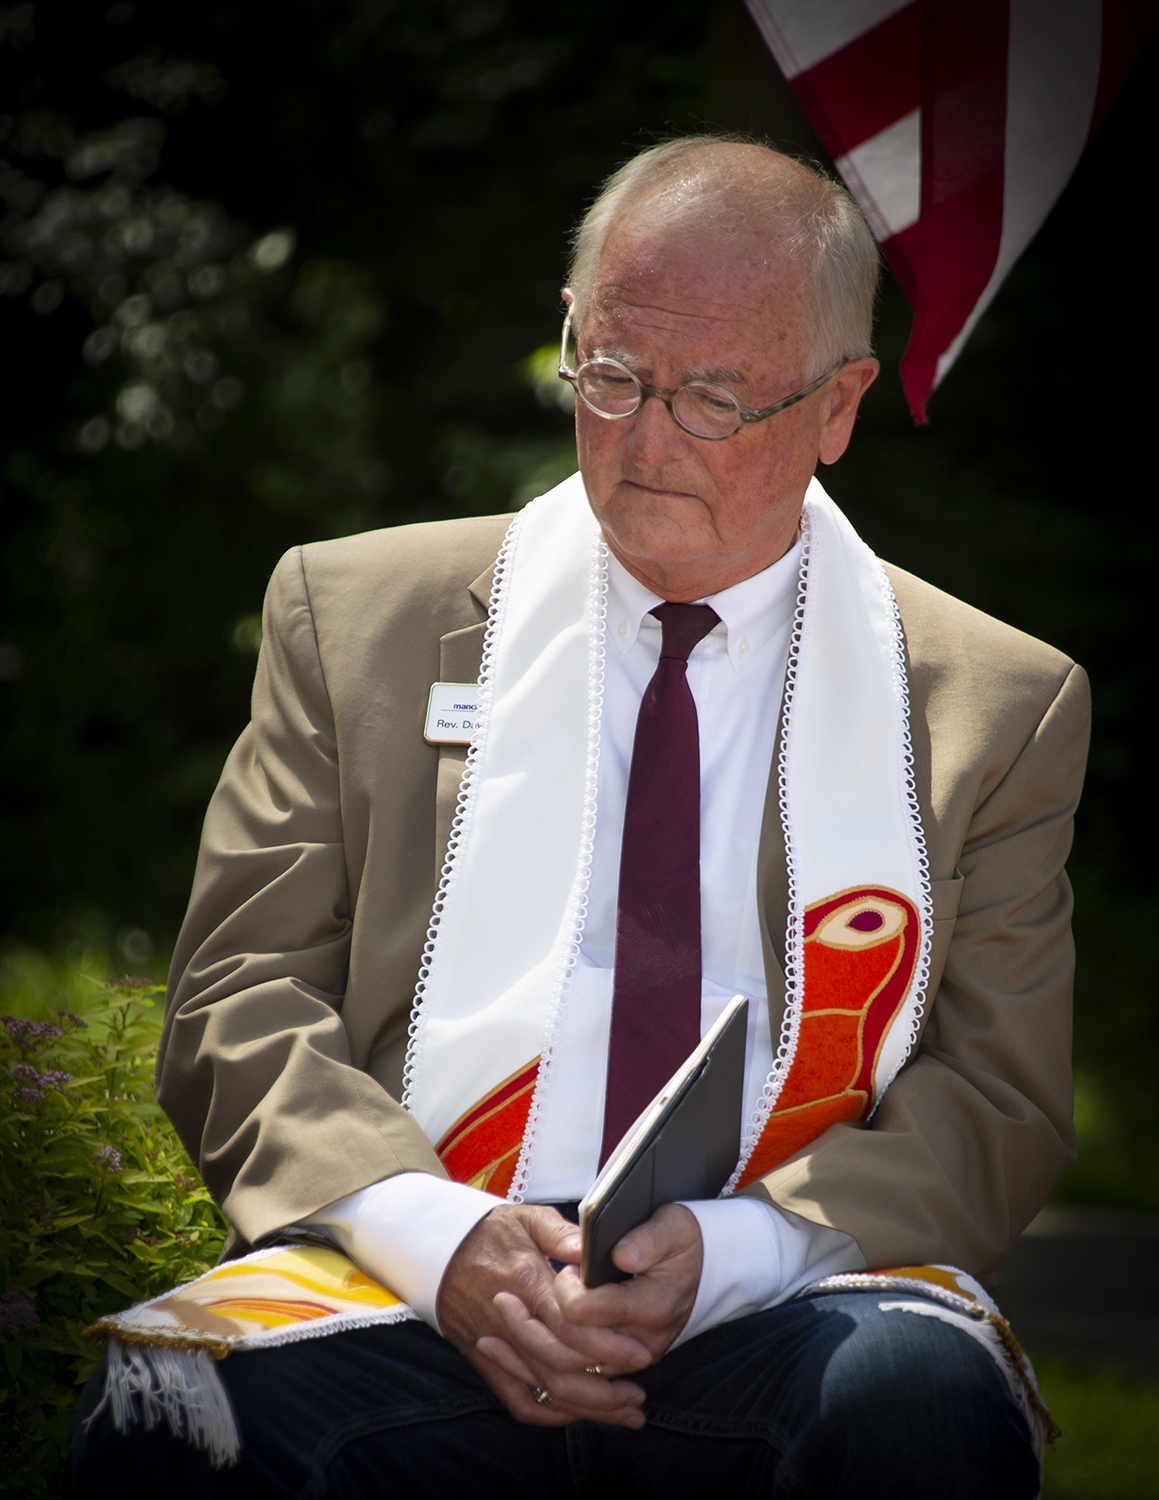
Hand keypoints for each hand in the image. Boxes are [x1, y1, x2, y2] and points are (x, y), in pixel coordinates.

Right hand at [436, 1204, 652, 1427]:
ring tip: (625, 1411)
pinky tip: (580, 1413)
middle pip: (560, 1367)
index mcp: (525, 1280)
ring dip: (588, 1407)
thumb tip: (597, 1252)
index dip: (607, 1344)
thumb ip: (565, 1235)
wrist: (438, 1246)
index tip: (640, 1351)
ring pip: (545, 1389)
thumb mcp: (528, 1218)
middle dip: (605, 1387)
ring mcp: (495, 1344)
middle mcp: (509, 1319)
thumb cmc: (490, 1230)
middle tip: (639, 1390)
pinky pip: (517, 1399)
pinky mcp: (485, 1360)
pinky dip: (550, 1414)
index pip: (569, 1324)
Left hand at [554, 1203, 702, 1364]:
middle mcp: (644, 1341)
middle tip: (567, 1280)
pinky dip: (574, 1342)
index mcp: (652, 1306)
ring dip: (563, 1328)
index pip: (583, 1310)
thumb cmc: (681, 1242)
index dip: (566, 1286)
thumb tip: (621, 1256)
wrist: (703, 1269)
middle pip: (574, 1338)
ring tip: (570, 1296)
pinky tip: (575, 1315)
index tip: (571, 1265)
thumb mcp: (673, 1225)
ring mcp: (637, 1356)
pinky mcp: (629, 1363)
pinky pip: (588, 1364)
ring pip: (576, 1358)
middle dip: (559, 1307)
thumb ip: (647, 1239)